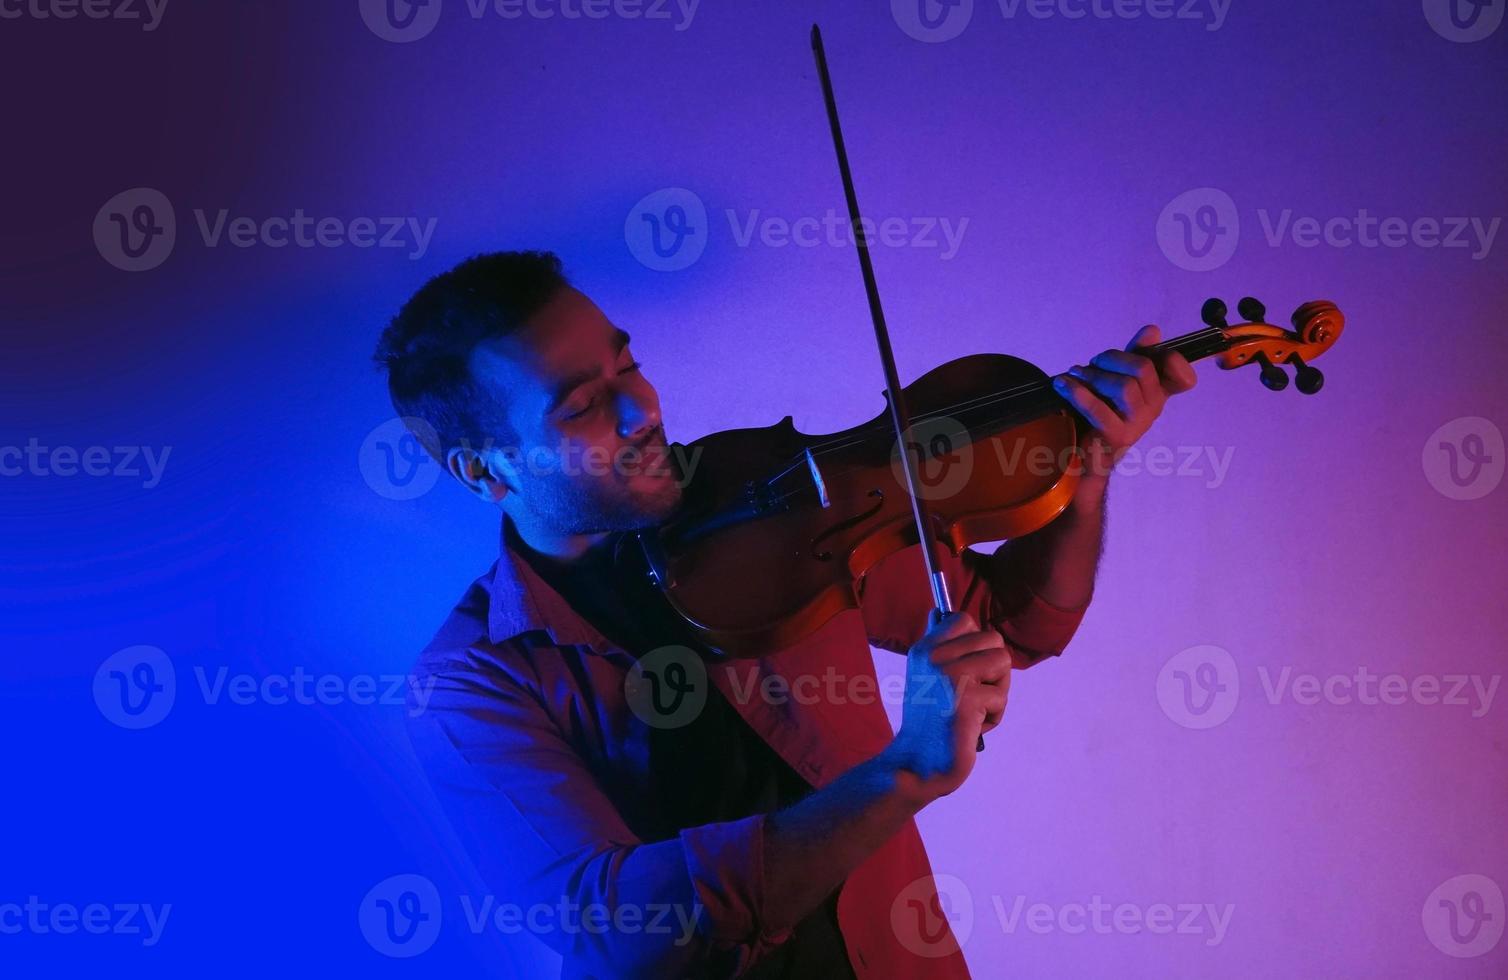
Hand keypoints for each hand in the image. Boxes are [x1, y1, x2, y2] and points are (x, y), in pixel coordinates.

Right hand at [880, 610, 1010, 803]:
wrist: (918, 762)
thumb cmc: (929, 721)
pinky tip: (970, 727)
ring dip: (997, 691)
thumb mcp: (925, 675)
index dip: (976, 646)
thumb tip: (939, 612)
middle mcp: (934, 657)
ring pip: (1003, 662)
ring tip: (973, 710)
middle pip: (993, 640)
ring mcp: (949, 676)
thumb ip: (938, 645)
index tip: (964, 671)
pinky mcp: (966, 699)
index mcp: (923, 648)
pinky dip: (993, 717)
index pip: (964, 620)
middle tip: (973, 695)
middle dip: (993, 671)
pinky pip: (1001, 697)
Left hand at [1051, 325, 1197, 483]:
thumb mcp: (1119, 378)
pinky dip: (1076, 391)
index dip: (1174, 360)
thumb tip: (1152, 331)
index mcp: (1159, 393)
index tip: (1146, 347)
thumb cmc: (1102, 409)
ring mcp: (1136, 425)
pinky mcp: (1115, 437)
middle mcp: (1153, 409)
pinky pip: (1098, 408)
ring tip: (1075, 374)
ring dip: (1094, 375)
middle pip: (1143, 368)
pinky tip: (1062, 384)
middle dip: (1113, 358)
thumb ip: (1136, 354)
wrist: (1081, 452)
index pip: (1184, 379)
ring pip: (1124, 387)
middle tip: (1093, 363)